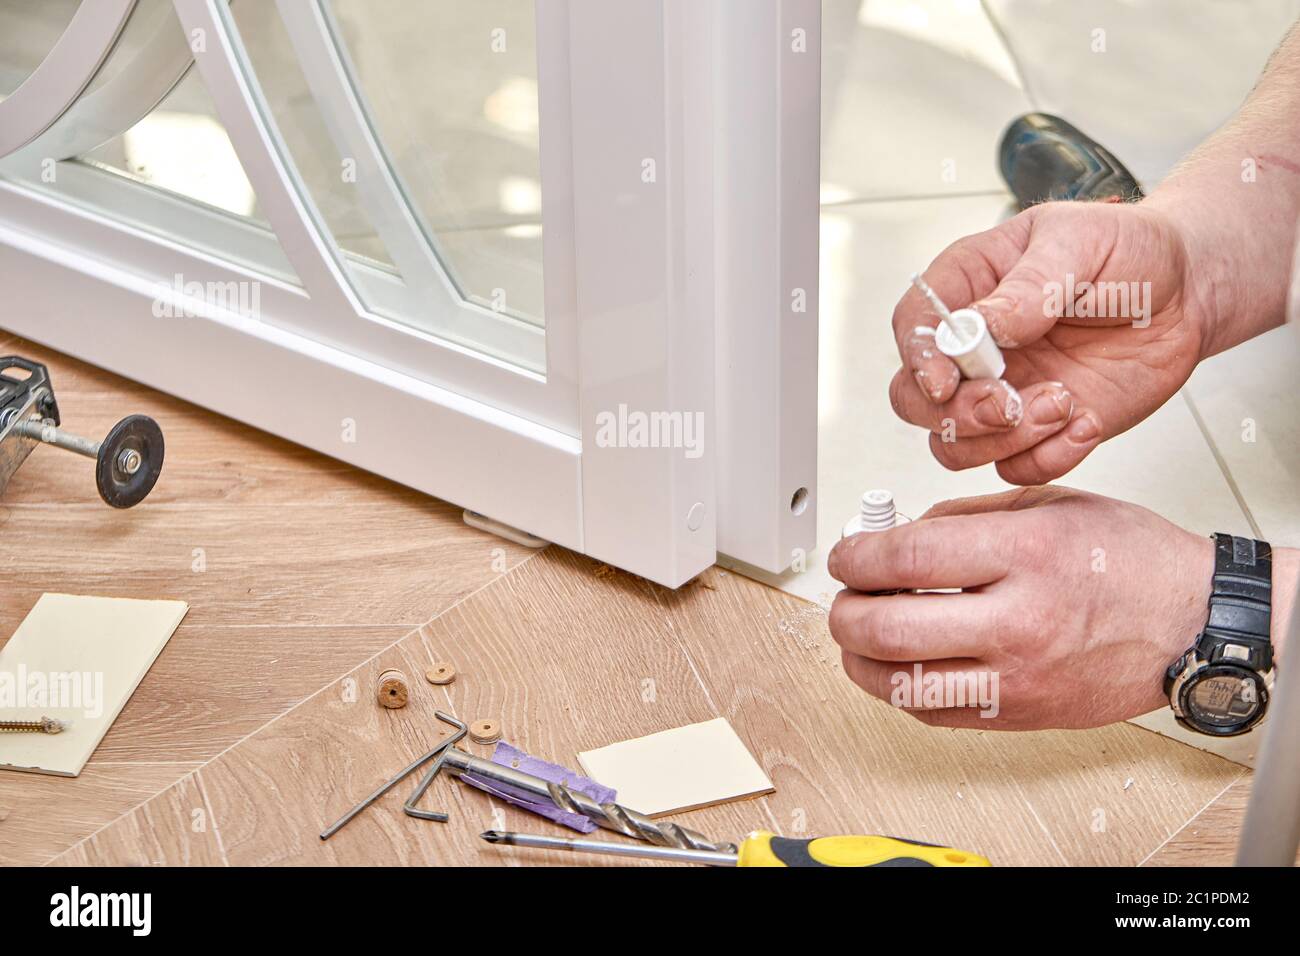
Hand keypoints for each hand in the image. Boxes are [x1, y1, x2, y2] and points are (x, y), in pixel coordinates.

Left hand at [826, 487, 1215, 729]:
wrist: (1194, 622)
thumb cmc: (1131, 560)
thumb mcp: (1047, 506)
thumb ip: (963, 517)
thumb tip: (897, 535)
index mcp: (1024, 555)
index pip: (906, 559)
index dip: (856, 557)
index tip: (847, 555)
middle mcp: (1019, 621)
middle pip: (888, 628)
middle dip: (844, 610)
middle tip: (845, 596)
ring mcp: (1019, 677)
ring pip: (901, 684)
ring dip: (859, 659)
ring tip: (859, 633)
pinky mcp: (1021, 715)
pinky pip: (934, 713)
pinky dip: (900, 688)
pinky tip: (899, 663)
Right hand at [891, 200, 1205, 484]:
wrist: (1186, 292)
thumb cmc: (1128, 252)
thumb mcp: (1080, 242)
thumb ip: (1030, 285)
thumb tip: (985, 324)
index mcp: (968, 287)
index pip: (914, 327)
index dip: (918, 357)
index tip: (943, 380)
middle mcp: (974, 349)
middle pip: (916, 400)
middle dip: (954, 413)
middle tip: (1007, 403)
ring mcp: (1002, 393)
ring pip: (956, 445)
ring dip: (1000, 440)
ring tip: (1063, 405)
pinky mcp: (1039, 429)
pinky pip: (1017, 468)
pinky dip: (1047, 457)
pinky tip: (1087, 423)